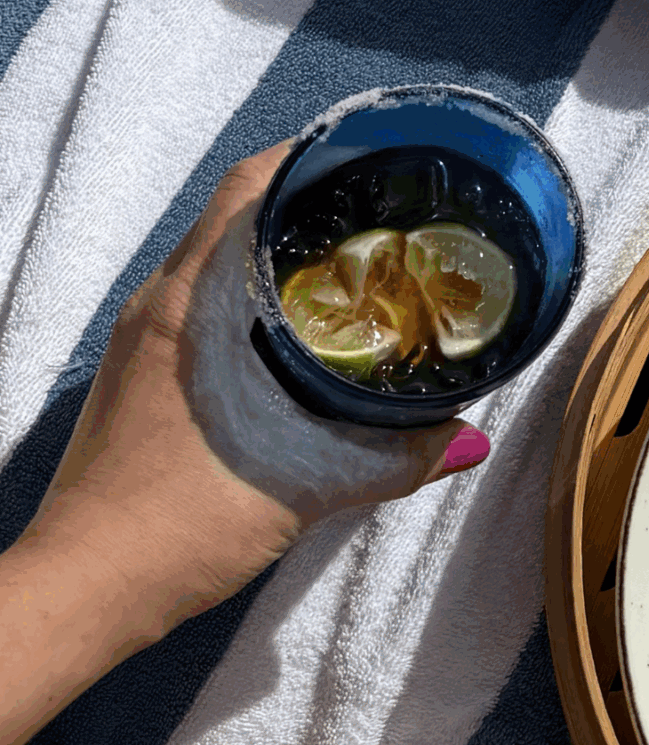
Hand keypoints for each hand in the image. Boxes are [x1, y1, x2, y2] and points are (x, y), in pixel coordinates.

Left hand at [32, 148, 489, 642]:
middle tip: (390, 214)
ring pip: (220, 261)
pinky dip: (255, 296)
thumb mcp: (302, 489)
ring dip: (281, 252)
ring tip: (360, 266)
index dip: (312, 156)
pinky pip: (205, 303)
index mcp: (190, 304)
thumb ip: (393, 460)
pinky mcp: (142, 373)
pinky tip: (303, 333)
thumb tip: (469, 440)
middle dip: (312, 204)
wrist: (82, 588)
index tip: (376, 156)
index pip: (247, 187)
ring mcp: (144, 338)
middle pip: (238, 215)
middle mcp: (160, 304)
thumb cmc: (176, 525)